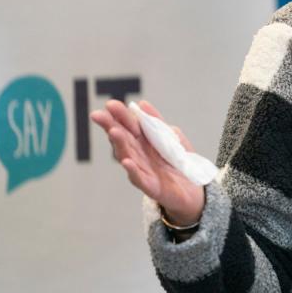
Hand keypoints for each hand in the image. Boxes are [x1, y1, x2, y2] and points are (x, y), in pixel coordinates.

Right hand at [90, 99, 204, 225]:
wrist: (193, 188)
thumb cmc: (179, 161)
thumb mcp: (171, 136)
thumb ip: (156, 122)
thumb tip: (141, 103)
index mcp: (143, 141)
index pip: (128, 126)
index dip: (120, 115)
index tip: (110, 104)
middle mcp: (138, 155)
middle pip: (123, 139)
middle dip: (111, 126)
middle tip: (98, 115)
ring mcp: (142, 170)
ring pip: (128, 156)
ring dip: (120, 144)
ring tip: (113, 132)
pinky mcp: (150, 186)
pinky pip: (139, 178)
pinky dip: (132, 170)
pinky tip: (126, 162)